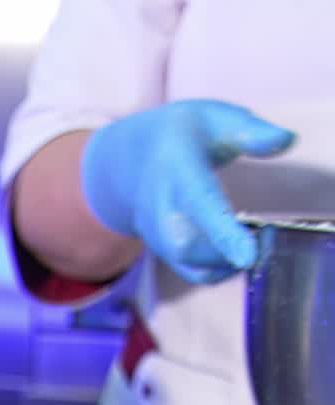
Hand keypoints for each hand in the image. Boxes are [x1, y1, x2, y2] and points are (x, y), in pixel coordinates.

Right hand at [81, 100, 294, 284]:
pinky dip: (222, 271)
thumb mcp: (214, 118)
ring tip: (256, 240)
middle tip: (265, 236)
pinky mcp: (166, 251)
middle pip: (186, 247)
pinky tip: (241, 253)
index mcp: (177, 172)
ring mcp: (159, 235)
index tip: (249, 255)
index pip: (200, 205)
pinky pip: (194, 273)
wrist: (129, 162)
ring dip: (229, 260)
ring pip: (192, 264)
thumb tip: (287, 140)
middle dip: (228, 251)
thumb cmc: (181, 136)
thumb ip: (249, 130)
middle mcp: (160, 211)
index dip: (224, 233)